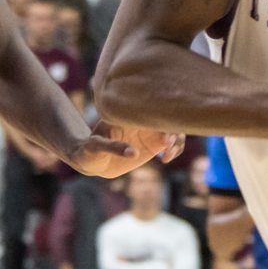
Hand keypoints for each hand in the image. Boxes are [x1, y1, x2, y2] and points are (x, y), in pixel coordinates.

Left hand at [67, 121, 181, 179]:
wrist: (92, 160)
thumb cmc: (90, 150)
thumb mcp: (96, 147)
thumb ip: (113, 147)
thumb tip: (134, 153)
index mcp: (129, 113)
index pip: (151, 107)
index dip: (162, 118)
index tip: (163, 136)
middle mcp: (142, 120)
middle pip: (168, 117)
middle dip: (174, 129)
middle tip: (167, 145)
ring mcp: (150, 131)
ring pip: (174, 129)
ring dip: (178, 140)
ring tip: (168, 155)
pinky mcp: (154, 144)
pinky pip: (171, 143)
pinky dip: (175, 149)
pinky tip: (166, 159)